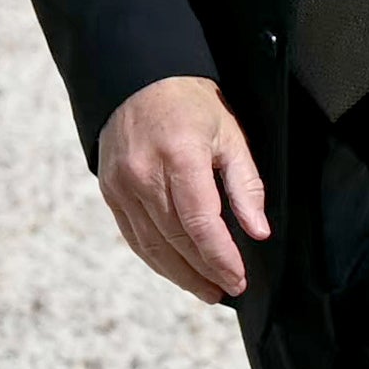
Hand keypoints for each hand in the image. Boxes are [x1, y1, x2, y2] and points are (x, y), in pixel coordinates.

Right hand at [96, 76, 269, 301]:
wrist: (139, 78)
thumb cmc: (191, 103)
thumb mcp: (230, 133)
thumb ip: (245, 185)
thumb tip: (258, 231)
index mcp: (180, 155)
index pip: (201, 223)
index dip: (220, 257)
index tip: (239, 278)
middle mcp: (144, 174)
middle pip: (176, 240)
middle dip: (204, 271)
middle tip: (228, 289)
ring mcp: (122, 185)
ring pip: (152, 246)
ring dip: (180, 275)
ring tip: (206, 289)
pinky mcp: (110, 192)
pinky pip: (134, 237)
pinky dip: (156, 259)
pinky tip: (176, 270)